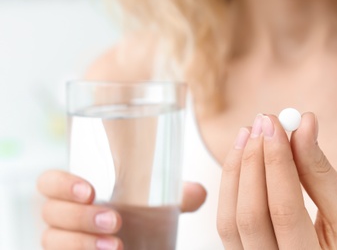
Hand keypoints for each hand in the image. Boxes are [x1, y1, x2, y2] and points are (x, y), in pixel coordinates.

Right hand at [37, 171, 205, 249]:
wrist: (135, 244)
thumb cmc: (138, 218)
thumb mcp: (156, 205)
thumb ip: (176, 196)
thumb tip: (199, 192)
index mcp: (77, 192)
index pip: (50, 181)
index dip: (61, 184)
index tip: (90, 190)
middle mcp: (64, 216)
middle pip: (50, 212)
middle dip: (80, 216)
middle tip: (115, 220)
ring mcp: (63, 239)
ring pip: (51, 239)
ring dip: (81, 242)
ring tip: (116, 246)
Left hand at [217, 113, 336, 248]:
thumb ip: (323, 174)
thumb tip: (304, 126)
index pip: (284, 210)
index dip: (276, 162)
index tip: (275, 124)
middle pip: (250, 215)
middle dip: (253, 162)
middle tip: (262, 123)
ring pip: (230, 221)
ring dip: (236, 171)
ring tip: (249, 134)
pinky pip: (228, 222)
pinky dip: (232, 186)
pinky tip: (243, 157)